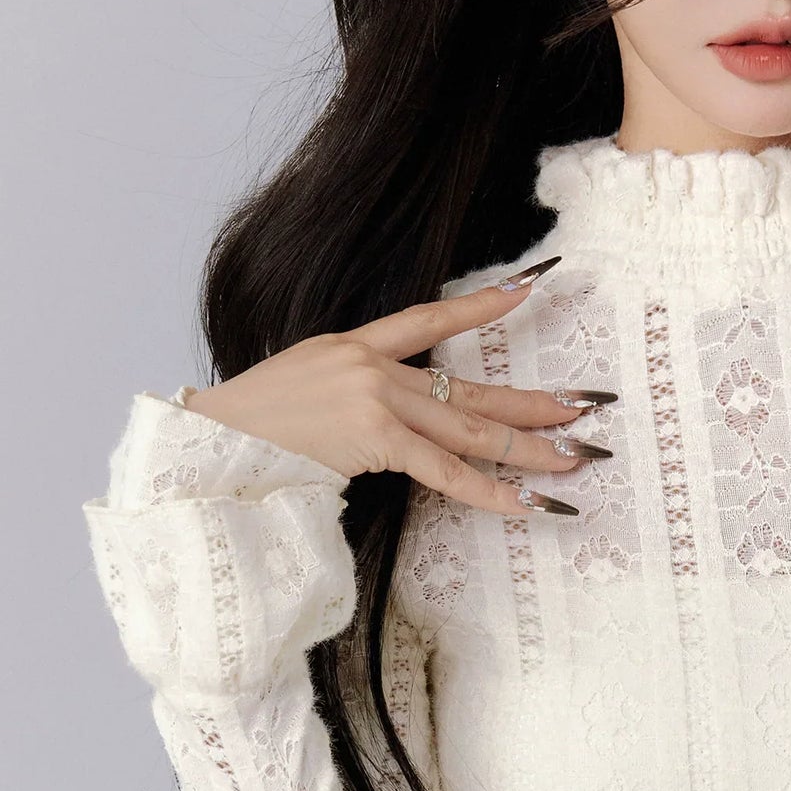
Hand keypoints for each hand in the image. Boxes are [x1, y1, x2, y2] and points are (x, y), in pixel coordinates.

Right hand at [181, 259, 614, 516]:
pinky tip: (526, 503)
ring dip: (526, 449)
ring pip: (467, 427)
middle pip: (468, 387)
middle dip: (531, 403)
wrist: (208, 442)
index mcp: (350, 346)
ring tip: (572, 458)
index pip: (428, 317)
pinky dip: (488, 491)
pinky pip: (443, 469)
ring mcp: (374, 396)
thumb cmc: (243, 433)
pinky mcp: (373, 434)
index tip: (529, 288)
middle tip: (583, 406)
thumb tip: (375, 424)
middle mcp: (369, 364)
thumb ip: (342, 398)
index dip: (482, 304)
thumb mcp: (298, 393)